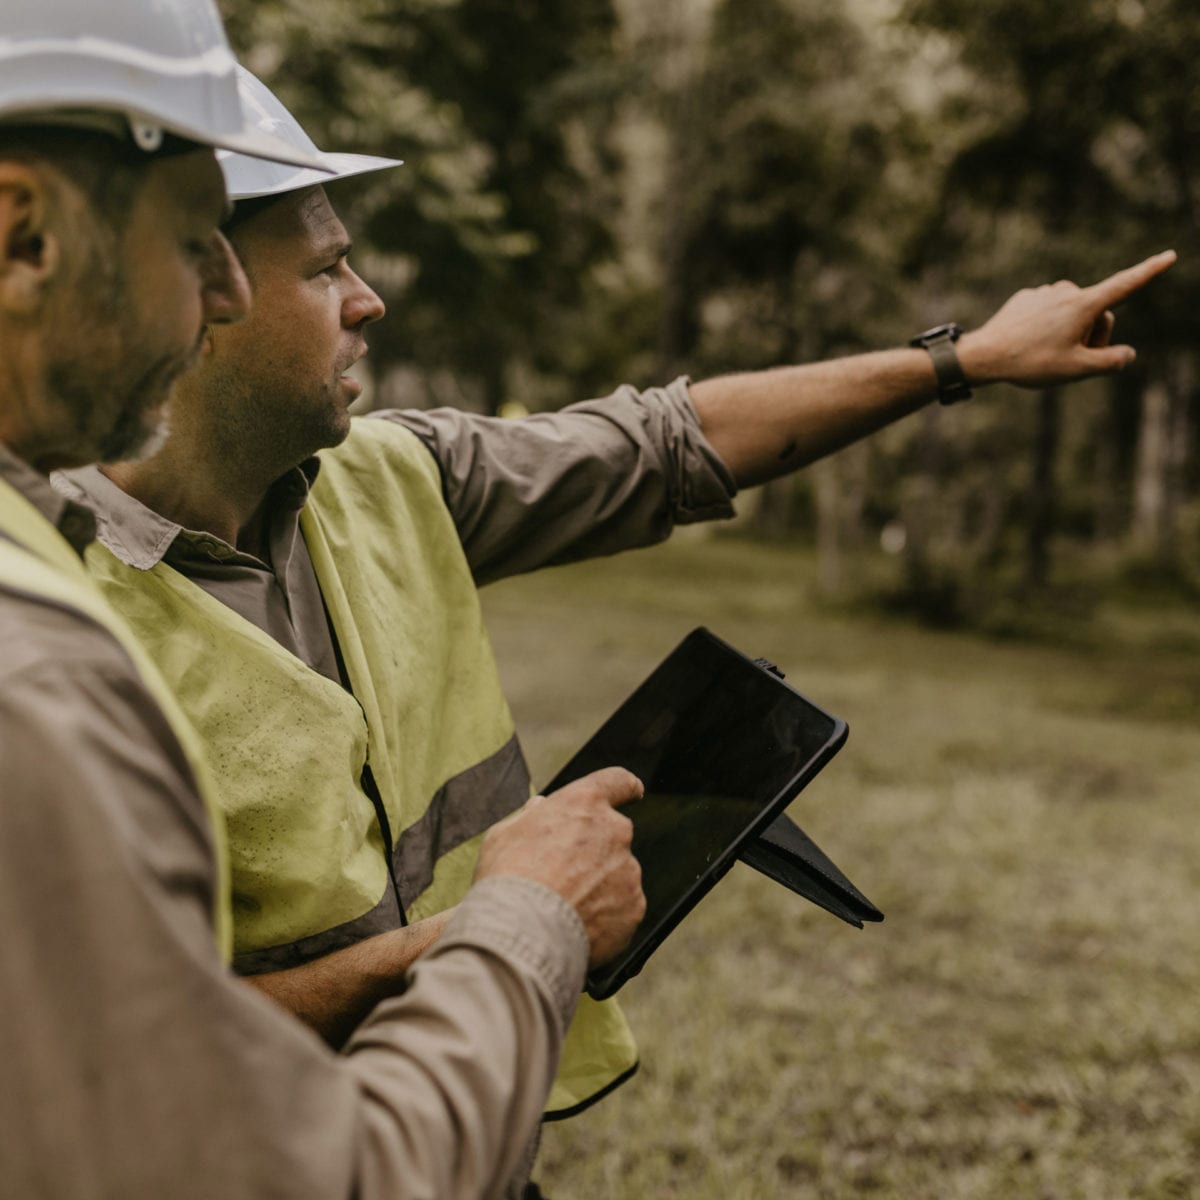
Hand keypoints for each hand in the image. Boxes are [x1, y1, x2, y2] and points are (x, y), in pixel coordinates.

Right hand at [476, 767, 646, 966]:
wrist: (523, 930)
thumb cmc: (509, 878)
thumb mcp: (506, 833)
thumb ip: (531, 817)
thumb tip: (541, 809)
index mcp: (584, 803)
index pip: (617, 782)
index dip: (625, 787)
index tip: (633, 791)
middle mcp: (614, 830)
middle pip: (614, 834)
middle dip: (596, 852)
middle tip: (564, 876)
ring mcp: (628, 870)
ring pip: (618, 875)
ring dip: (600, 887)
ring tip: (564, 908)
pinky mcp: (634, 906)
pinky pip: (623, 909)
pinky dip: (606, 917)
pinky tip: (578, 926)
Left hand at [957, 249, 1175, 388]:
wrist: (984, 356)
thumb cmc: (1031, 363)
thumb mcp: (1077, 370)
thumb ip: (1110, 362)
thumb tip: (1127, 354)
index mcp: (1083, 305)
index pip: (1125, 286)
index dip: (1149, 272)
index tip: (1169, 255)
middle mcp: (1067, 291)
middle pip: (1097, 313)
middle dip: (1092, 334)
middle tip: (1070, 358)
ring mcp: (1045, 292)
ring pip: (1072, 313)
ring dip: (1069, 331)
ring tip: (1045, 351)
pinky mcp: (1027, 298)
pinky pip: (1048, 313)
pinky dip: (1047, 327)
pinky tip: (1028, 342)